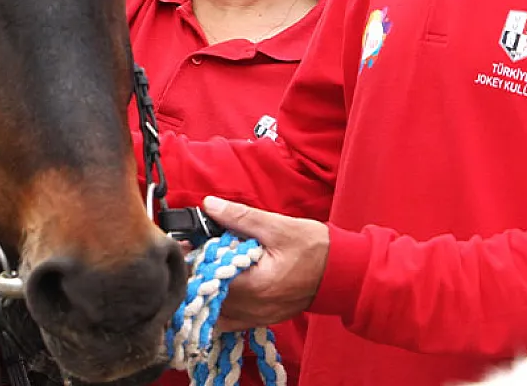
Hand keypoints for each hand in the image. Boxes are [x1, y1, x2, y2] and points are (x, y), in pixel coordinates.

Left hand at [201, 195, 329, 330]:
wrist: (342, 272)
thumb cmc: (315, 248)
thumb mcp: (277, 226)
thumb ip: (239, 217)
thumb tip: (209, 206)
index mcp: (255, 286)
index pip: (207, 278)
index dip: (192, 260)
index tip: (185, 244)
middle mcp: (252, 308)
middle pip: (207, 296)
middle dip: (195, 273)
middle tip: (191, 250)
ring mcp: (256, 318)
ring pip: (214, 311)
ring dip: (204, 290)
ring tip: (202, 266)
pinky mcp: (261, 319)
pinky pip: (228, 320)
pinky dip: (217, 306)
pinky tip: (215, 287)